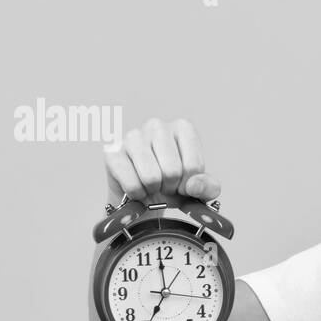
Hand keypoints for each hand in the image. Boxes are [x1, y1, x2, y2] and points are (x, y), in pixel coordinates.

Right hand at [103, 118, 221, 207]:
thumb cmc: (173, 184)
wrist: (144, 194)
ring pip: (151, 177)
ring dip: (153, 190)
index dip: (189, 185)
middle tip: (165, 185)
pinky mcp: (112, 153)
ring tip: (152, 186)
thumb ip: (208, 187)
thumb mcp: (198, 187)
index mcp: (183, 128)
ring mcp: (133, 137)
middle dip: (170, 187)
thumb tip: (193, 186)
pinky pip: (131, 184)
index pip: (193, 166)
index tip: (183, 184)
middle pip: (172, 171)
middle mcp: (157, 126)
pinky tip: (137, 188)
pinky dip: (137, 194)